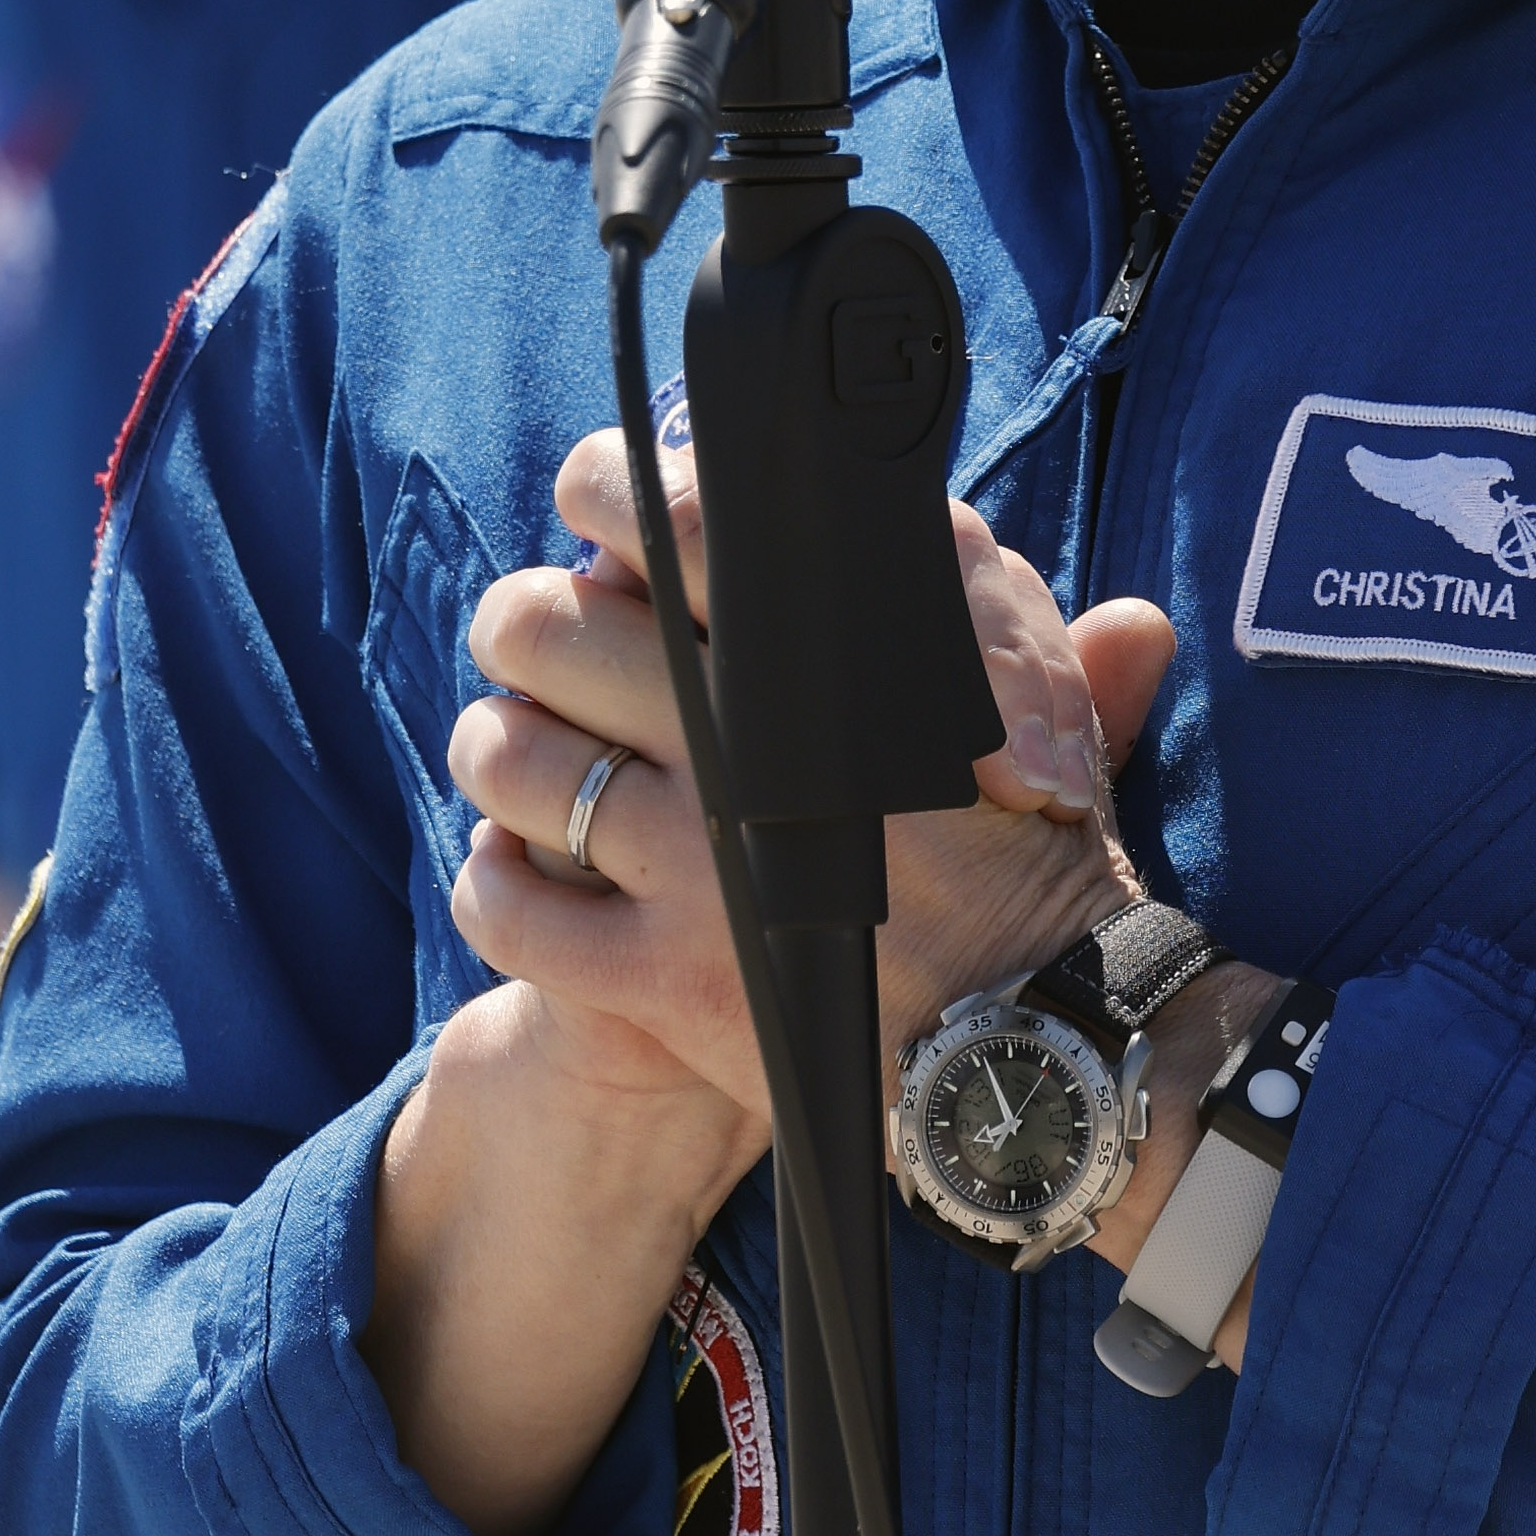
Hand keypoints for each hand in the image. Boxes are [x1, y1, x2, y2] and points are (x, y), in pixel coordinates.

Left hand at [365, 435, 1172, 1535]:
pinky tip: (521, 871)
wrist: (1043, 1045)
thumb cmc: (1034, 853)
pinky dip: (492, 883)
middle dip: (525, 626)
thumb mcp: (1032, 698)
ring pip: (509, 761)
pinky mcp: (663, 982)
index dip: (606, 490)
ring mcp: (699, 867)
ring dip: (498, 751)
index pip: (673, 518)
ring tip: (520, 756)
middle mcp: (752, 746)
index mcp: (833, 654)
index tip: (594, 504)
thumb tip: (905, 502)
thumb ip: (968, 595)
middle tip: (539, 642)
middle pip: (545, 628)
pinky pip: (506, 906)